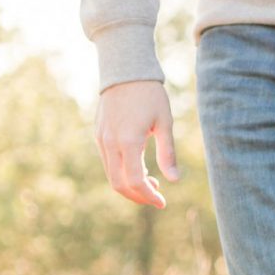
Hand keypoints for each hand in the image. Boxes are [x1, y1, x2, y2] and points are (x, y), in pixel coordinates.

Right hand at [95, 80, 179, 208]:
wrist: (124, 71)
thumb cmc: (150, 95)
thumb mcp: (165, 123)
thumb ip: (168, 153)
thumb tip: (174, 180)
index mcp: (128, 141)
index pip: (135, 181)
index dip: (148, 196)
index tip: (163, 203)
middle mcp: (110, 142)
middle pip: (119, 183)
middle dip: (138, 196)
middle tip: (157, 199)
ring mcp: (101, 139)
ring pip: (111, 175)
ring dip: (131, 185)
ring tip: (154, 184)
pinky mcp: (99, 135)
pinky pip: (109, 163)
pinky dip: (123, 173)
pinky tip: (142, 170)